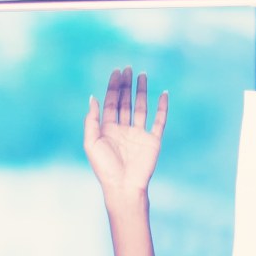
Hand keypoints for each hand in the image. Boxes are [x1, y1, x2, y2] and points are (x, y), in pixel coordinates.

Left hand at [83, 66, 165, 203]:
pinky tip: (163, 94)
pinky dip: (162, 107)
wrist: (123, 187)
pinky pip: (159, 121)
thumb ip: (91, 120)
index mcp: (108, 129)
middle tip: (128, 69)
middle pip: (125, 101)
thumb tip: (93, 97)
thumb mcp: (91, 143)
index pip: (111, 103)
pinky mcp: (152, 141)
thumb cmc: (104, 169)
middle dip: (126, 85)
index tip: (116, 72)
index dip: (113, 87)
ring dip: (141, 91)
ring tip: (142, 75)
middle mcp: (123, 129)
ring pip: (141, 107)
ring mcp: (139, 134)